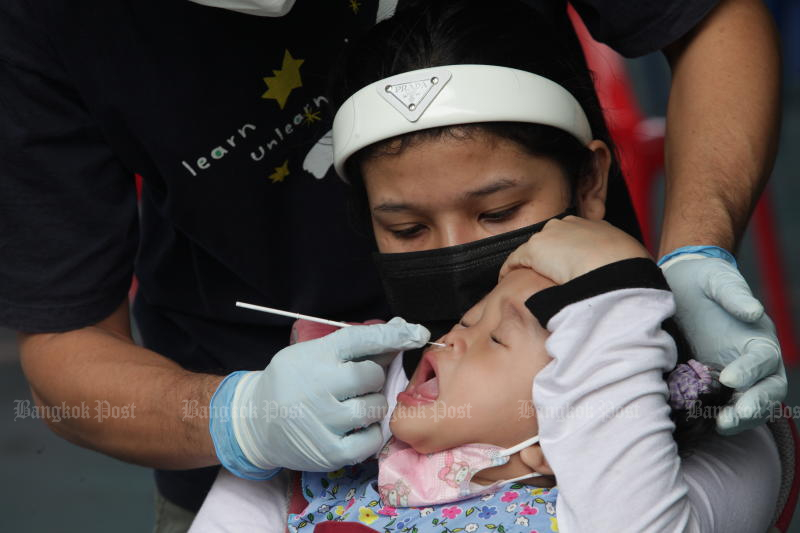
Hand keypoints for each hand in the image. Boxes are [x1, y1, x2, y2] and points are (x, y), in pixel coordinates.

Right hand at [210, 317, 428, 476]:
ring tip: (351, 405)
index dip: (394, 335)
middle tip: (356, 384)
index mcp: (316, 356)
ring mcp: (323, 421)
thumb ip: (357, 344)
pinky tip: (356, 426)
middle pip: (373, 376)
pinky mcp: (329, 452)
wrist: (254, 421)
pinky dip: (370, 432)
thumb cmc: (292, 381)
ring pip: (375, 407)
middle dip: (372, 378)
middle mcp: (319, 386)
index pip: (362, 339)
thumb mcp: (313, 353)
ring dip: (373, 405)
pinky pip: (371, 440)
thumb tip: (401, 327)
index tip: (417, 333)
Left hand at [499, 216, 649, 283]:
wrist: (615, 268)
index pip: (574, 237)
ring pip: (533, 250)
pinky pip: (516, 260)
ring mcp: (551, 235)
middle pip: (551, 240)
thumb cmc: (628, 268)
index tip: (566, 268)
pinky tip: (508, 280)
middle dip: (548, 257)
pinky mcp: (534, 249)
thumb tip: (621, 276)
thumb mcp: (630, 260)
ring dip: (530, 265)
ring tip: (529, 282)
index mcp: (594, 226)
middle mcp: (570, 225)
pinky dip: (510, 269)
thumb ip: (617, 263)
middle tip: (547, 277)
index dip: (568, 253)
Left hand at [661, 255, 786, 433]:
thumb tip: (755, 313)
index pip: (764, 360)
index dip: (750, 371)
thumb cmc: (702, 281)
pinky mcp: (714, 386)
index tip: (729, 378)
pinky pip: (725, 407)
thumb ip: (734, 295)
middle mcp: (753, 362)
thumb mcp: (717, 280)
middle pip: (767, 390)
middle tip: (730, 418)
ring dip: (740, 419)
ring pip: (751, 405)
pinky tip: (704, 425)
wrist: (680, 287)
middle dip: (752, 406)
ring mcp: (735, 377)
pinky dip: (720, 418)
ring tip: (720, 427)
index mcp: (759, 339)